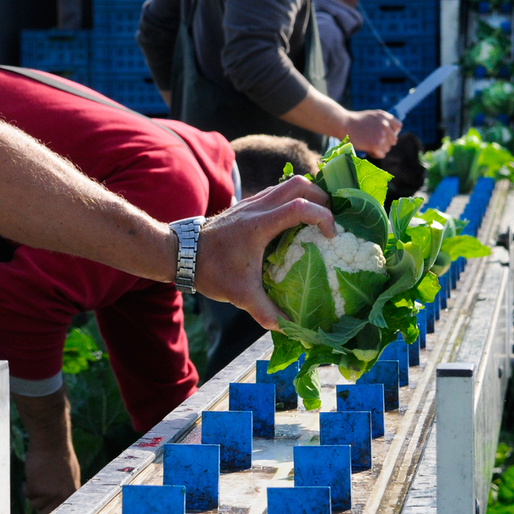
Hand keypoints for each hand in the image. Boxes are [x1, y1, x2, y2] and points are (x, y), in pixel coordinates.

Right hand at [24, 440, 81, 513]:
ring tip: (40, 476)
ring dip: (33, 493)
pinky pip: (26, 494)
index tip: (46, 513)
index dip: (51, 513)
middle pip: (45, 513)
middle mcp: (61, 497)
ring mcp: (49, 494)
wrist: (51, 442)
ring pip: (34, 504)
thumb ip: (67, 491)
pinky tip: (33, 473)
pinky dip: (26, 485)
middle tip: (40, 490)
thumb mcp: (70, 475)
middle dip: (40, 503)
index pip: (60, 513)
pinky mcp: (35, 488)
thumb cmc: (60, 456)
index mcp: (72, 494)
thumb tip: (63, 504)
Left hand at [192, 175, 333, 329]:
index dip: (323, 216)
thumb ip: (265, 312)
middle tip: (331, 220)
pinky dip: (293, 199)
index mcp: (259, 225)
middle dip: (322, 197)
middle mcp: (257, 207)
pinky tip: (296, 222)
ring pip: (288, 184)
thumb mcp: (240, 295)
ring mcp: (251, 202)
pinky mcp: (247, 205)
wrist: (182, 253)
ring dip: (309, 195)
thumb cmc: (211, 270)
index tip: (331, 235)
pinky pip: (277, 192)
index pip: (300, 207)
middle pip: (299, 184)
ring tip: (319, 218)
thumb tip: (288, 329)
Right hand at [341, 109, 401, 156]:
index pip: (398, 126)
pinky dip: (375, 154)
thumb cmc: (355, 122)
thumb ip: (382, 122)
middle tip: (374, 143)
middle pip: (393, 140)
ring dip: (379, 149)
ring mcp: (381, 135)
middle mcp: (384, 124)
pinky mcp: (376, 144)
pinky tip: (369, 150)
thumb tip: (390, 133)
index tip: (385, 135)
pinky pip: (381, 154)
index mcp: (384, 116)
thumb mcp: (371, 116)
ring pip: (387, 148)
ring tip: (369, 146)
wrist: (343, 124)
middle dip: (385, 143)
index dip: (393, 132)